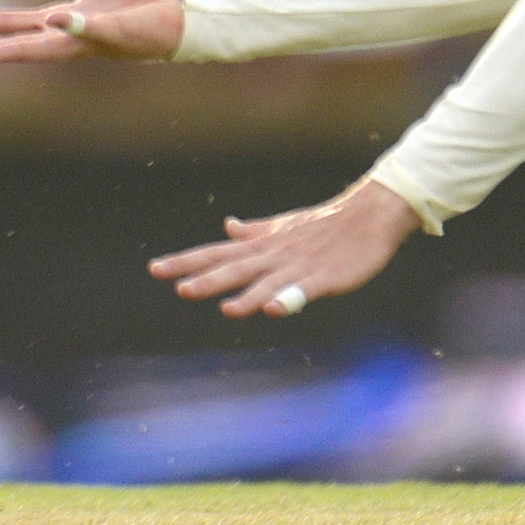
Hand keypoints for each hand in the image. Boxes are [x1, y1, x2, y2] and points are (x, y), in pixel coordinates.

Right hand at [0, 0, 185, 61]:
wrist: (178, 11)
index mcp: (64, 18)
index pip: (17, 22)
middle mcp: (72, 34)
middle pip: (23, 41)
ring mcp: (91, 38)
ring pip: (50, 47)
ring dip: (23, 50)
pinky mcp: (113, 35)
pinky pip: (89, 30)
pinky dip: (73, 25)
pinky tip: (58, 17)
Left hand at [149, 176, 421, 317]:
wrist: (369, 215)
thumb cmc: (324, 223)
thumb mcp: (283, 226)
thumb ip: (253, 232)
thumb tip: (226, 226)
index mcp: (262, 245)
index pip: (216, 253)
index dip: (186, 261)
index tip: (155, 269)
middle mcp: (274, 255)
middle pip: (236, 268)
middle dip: (209, 279)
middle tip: (179, 289)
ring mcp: (299, 266)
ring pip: (268, 282)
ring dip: (247, 295)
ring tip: (227, 308)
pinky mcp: (325, 277)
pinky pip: (304, 290)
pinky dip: (290, 299)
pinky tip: (276, 309)